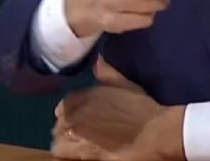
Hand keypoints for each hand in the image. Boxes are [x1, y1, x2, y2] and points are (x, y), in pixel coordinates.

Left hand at [51, 57, 184, 159]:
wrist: (151, 132)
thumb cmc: (140, 106)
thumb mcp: (125, 84)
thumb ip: (107, 73)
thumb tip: (97, 60)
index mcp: (86, 97)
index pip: (65, 104)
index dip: (68, 109)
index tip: (73, 113)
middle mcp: (78, 117)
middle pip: (59, 124)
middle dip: (65, 126)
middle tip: (76, 130)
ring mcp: (79, 138)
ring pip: (58, 142)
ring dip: (63, 141)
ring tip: (73, 144)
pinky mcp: (85, 156)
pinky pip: (66, 156)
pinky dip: (68, 154)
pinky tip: (77, 154)